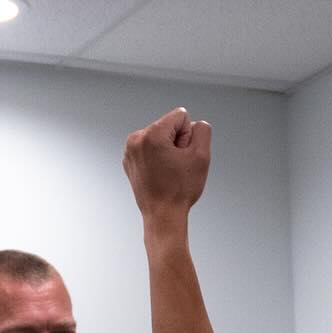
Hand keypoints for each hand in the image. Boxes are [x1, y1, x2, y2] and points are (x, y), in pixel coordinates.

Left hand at [124, 107, 211, 221]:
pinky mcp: (129, 160)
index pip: (181, 117)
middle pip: (169, 126)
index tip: (182, 157)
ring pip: (159, 137)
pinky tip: (159, 174)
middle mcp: (136, 138)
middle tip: (175, 167)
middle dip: (176, 143)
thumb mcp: (202, 156)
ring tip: (167, 172)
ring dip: (168, 151)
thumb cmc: (180, 190)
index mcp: (152, 134)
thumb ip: (202, 131)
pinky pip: (150, 148)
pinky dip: (157, 158)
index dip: (188, 137)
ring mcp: (130, 150)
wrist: (163, 216)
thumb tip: (194, 124)